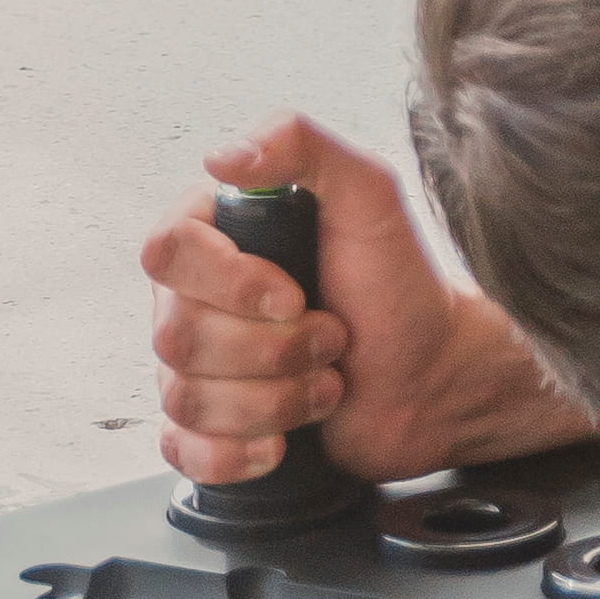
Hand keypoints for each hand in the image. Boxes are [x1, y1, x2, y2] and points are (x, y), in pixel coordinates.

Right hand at [137, 115, 550, 490]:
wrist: (433, 376)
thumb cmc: (401, 284)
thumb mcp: (370, 193)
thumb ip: (302, 144)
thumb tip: (222, 158)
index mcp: (218, 234)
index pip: (165, 251)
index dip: (228, 283)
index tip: (295, 296)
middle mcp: (197, 297)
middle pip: (174, 335)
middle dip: (272, 350)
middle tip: (332, 338)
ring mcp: (201, 365)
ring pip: (184, 397)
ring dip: (273, 401)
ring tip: (327, 382)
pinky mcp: (213, 426)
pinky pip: (182, 450)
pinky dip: (235, 454)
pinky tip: (282, 442)